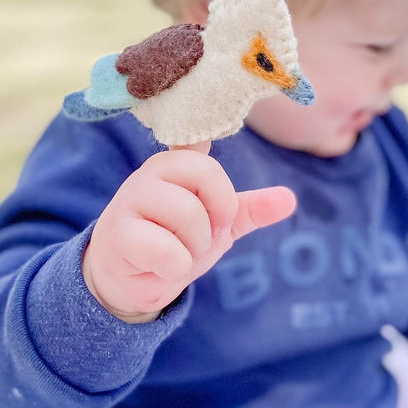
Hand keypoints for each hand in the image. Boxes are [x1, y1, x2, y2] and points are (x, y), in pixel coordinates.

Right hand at [82, 144, 295, 322]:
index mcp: (179, 163)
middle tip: (204, 234)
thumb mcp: (217, 226)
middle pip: (208, 175)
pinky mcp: (117, 232)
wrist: (130, 283)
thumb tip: (290, 199)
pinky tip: (160, 267)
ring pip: (188, 214)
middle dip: (218, 216)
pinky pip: (167, 249)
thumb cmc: (174, 242)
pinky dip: (175, 267)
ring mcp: (131, 198)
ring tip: (178, 252)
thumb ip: (249, 209)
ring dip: (195, 247)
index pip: (198, 136)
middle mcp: (153, 171)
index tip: (213, 124)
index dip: (207, 124)